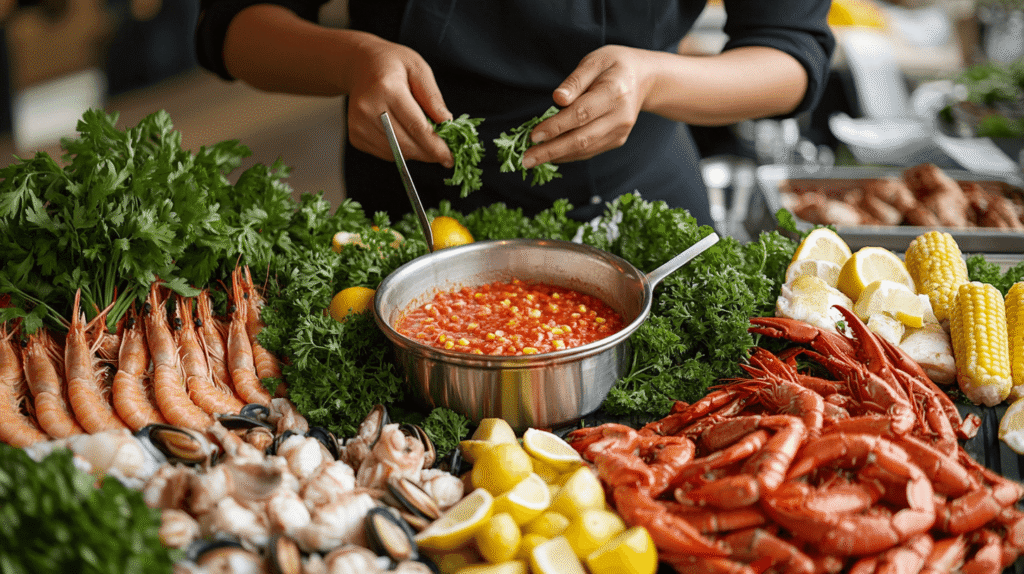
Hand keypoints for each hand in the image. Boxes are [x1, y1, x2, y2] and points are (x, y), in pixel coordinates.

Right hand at [346, 34, 453, 166]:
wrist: (360, 65)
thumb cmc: (392, 64)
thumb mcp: (419, 68)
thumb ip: (432, 97)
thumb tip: (446, 122)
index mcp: (387, 89)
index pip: (416, 127)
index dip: (436, 147)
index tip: (450, 158)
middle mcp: (369, 109)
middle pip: (406, 144)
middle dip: (428, 153)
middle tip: (444, 153)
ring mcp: (359, 124)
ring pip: (397, 153)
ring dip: (416, 152)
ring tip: (423, 138)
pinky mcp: (355, 135)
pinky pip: (386, 153)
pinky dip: (401, 150)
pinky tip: (404, 134)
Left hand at [523, 45, 655, 168]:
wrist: (644, 79)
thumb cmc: (614, 65)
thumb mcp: (595, 60)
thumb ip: (575, 80)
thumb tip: (557, 99)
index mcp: (615, 91)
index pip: (581, 113)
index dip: (556, 126)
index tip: (534, 135)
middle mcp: (620, 116)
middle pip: (582, 138)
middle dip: (552, 150)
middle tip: (526, 159)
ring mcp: (620, 131)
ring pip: (585, 149)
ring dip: (558, 156)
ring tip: (532, 159)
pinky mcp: (617, 140)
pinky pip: (590, 151)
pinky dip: (569, 155)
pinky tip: (551, 155)